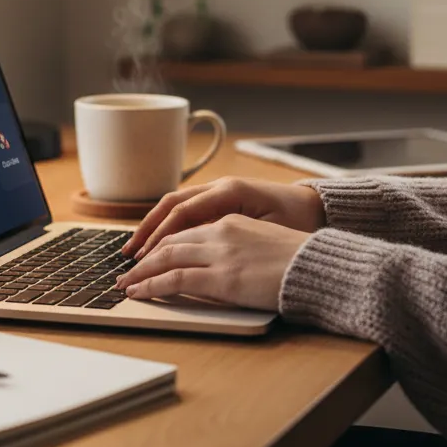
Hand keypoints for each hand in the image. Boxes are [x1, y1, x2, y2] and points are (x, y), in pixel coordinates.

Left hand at [115, 215, 307, 310]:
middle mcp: (221, 231)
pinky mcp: (221, 278)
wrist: (320, 267)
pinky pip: (175, 279)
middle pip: (170, 242)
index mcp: (233, 221)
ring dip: (141, 273)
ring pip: (166, 258)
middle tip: (127, 272)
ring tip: (126, 286)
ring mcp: (220, 254)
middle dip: (144, 258)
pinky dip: (152, 286)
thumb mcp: (266, 243)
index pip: (186, 231)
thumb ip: (241, 247)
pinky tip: (140, 293)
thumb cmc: (301, 260)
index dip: (162, 245)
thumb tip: (226, 265)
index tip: (147, 257)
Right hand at [122, 177, 325, 259]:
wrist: (319, 208)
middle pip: (171, 206)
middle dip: (146, 230)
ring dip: (153, 227)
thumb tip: (196, 249)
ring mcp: (220, 192)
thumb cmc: (299, 220)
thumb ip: (233, 237)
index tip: (142, 258)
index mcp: (229, 192)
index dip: (158, 236)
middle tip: (128, 255)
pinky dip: (169, 226)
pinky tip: (159, 244)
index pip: (182, 213)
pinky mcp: (222, 201)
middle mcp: (220, 187)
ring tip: (135, 250)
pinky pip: (188, 211)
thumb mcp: (269, 230)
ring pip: (176, 207)